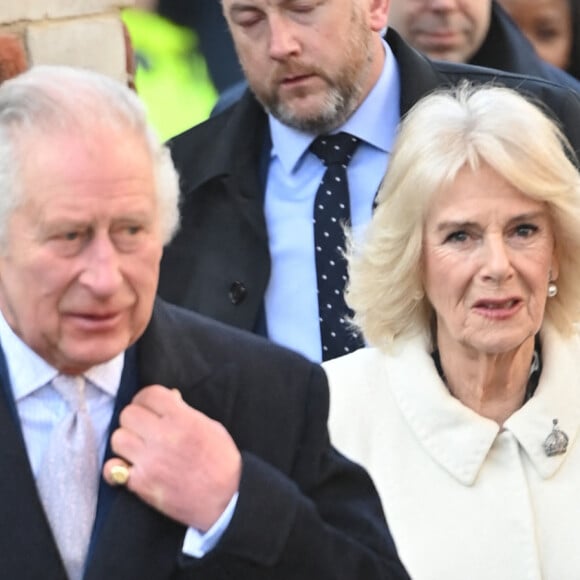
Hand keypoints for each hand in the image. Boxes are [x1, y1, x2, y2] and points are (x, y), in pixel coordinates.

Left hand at [103, 385, 241, 531]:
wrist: (227, 498)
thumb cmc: (221, 460)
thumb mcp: (209, 426)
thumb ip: (185, 412)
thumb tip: (169, 399)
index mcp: (182, 419)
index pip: (149, 394)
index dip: (146, 399)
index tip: (149, 407)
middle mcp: (163, 436)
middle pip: (128, 414)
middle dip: (135, 419)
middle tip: (143, 428)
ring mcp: (150, 460)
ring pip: (117, 438)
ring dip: (126, 441)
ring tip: (137, 448)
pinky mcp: (141, 484)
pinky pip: (111, 469)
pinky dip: (116, 468)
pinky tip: (128, 468)